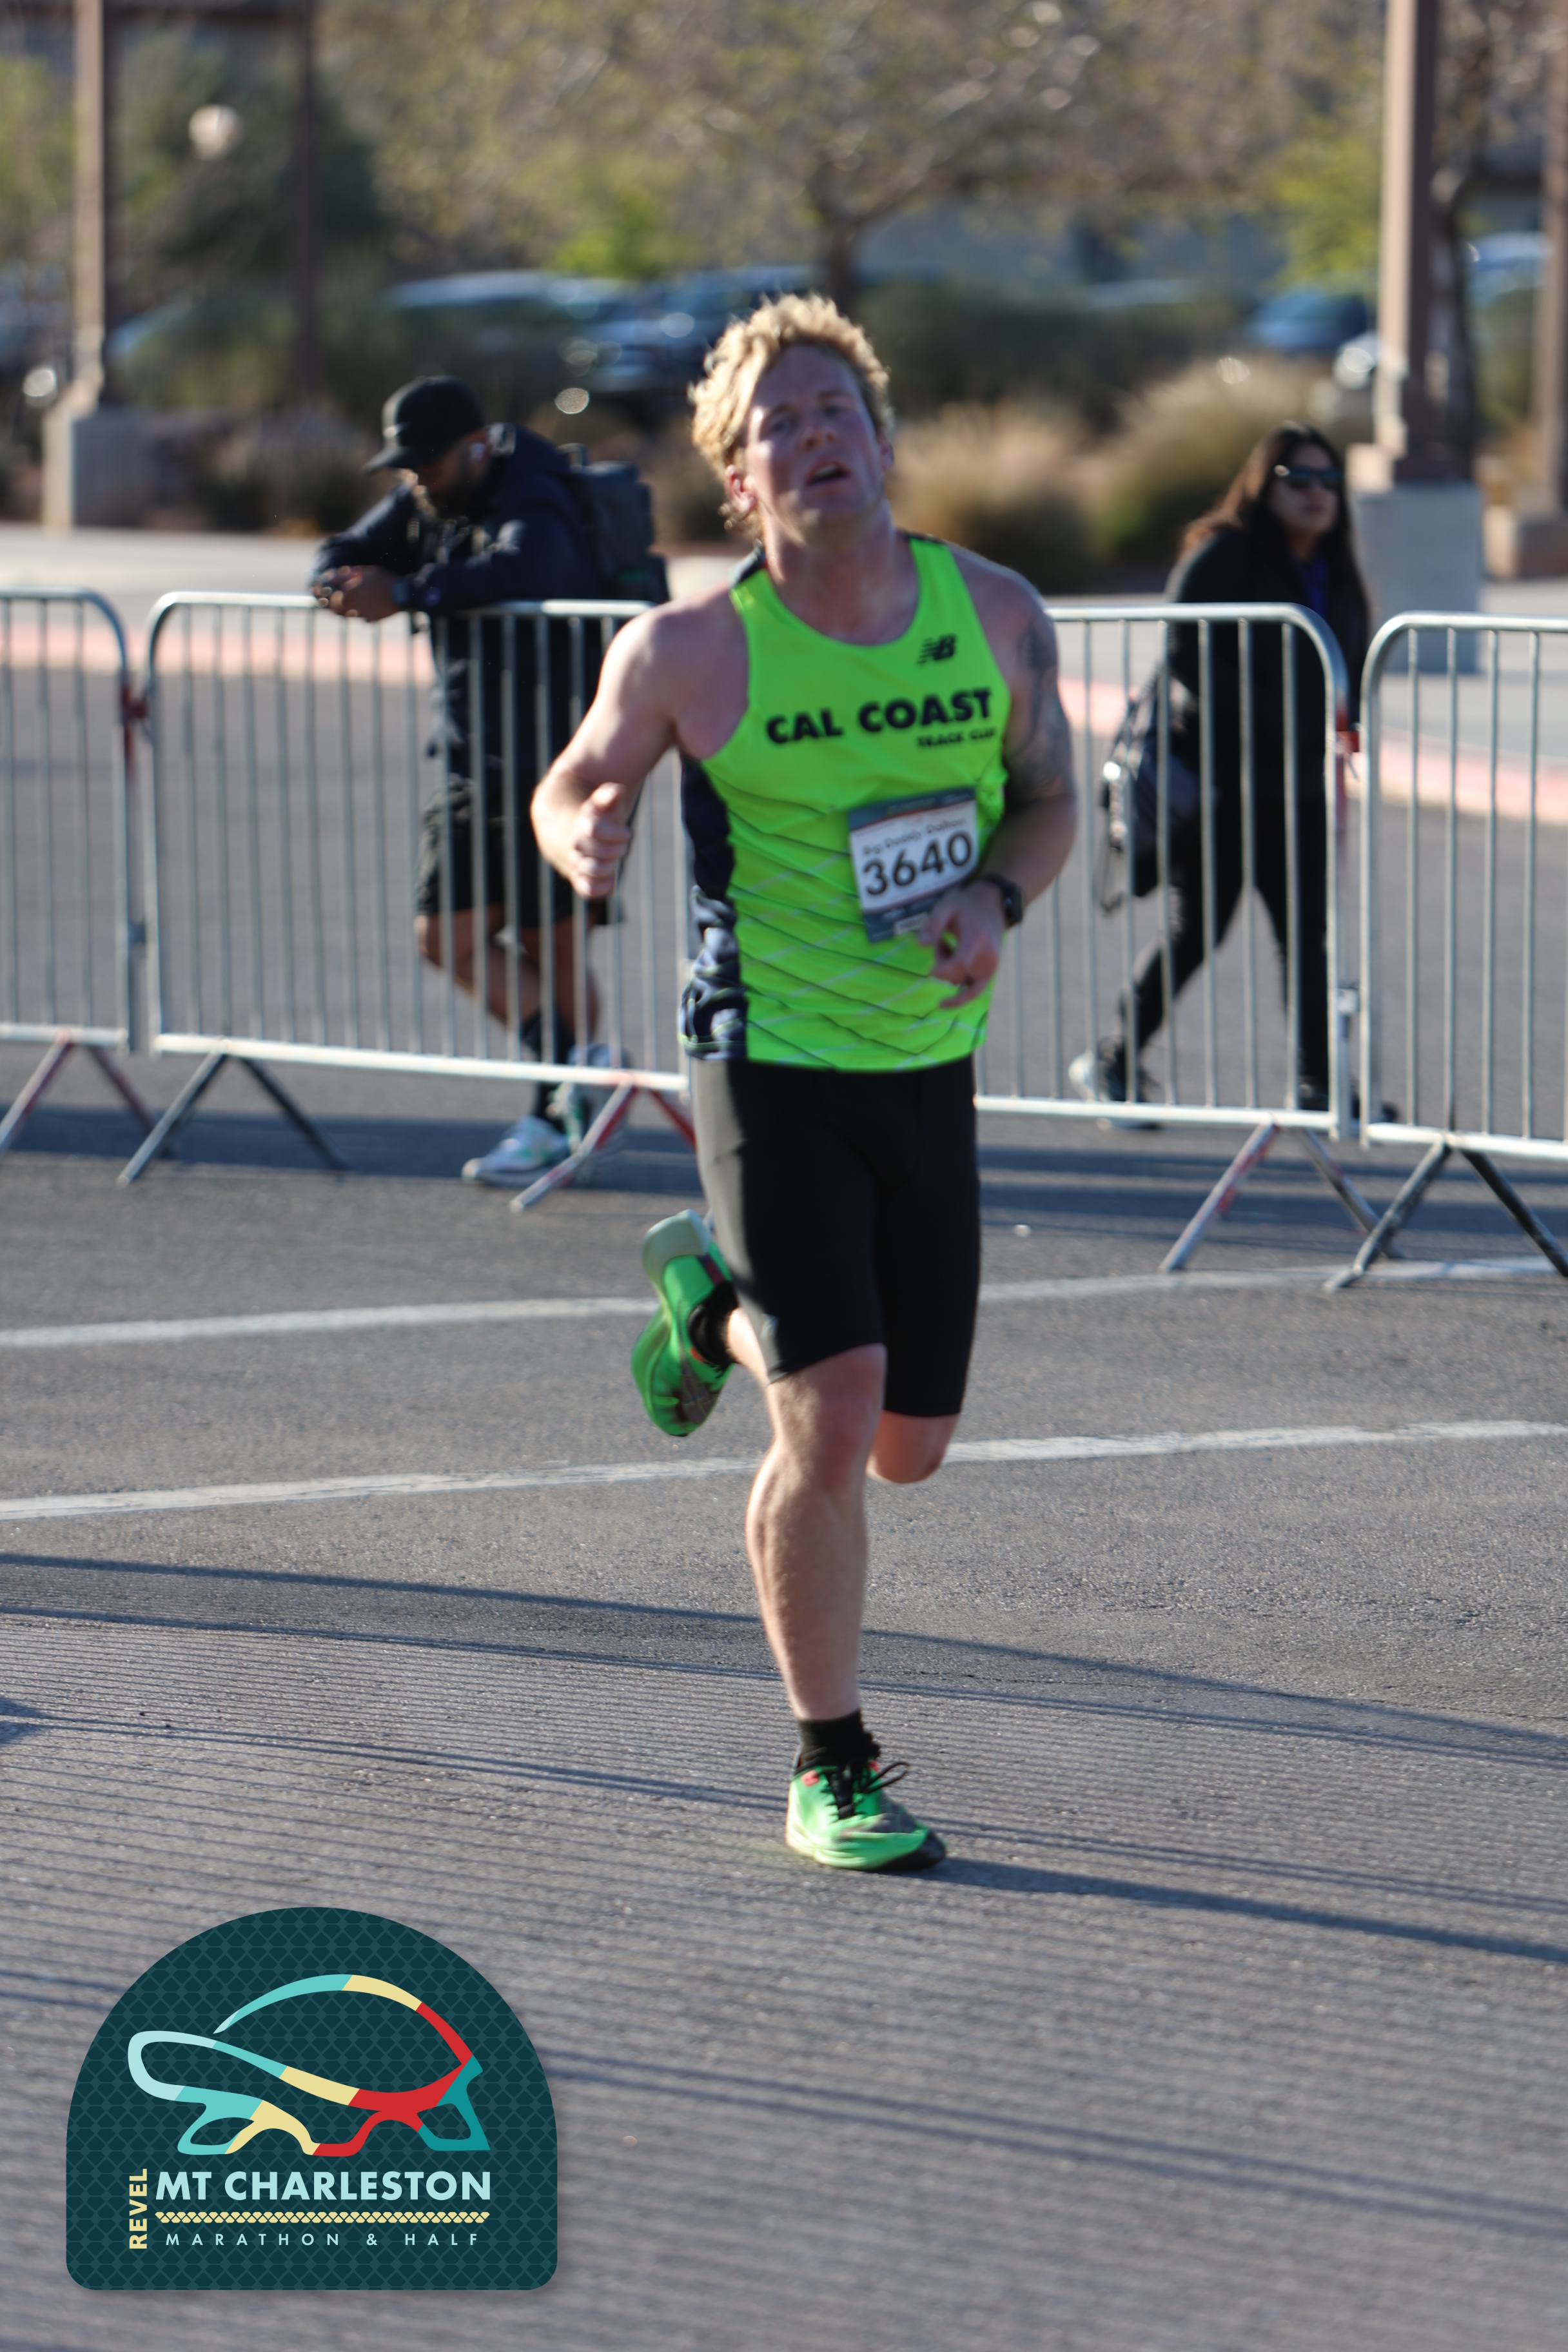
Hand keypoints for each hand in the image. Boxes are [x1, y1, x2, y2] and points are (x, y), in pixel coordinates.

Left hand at [313, 565, 398, 622]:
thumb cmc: (385, 580)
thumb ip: (352, 573)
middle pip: (337, 608)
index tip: (325, 597)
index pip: (332, 596)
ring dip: (348, 611)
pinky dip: (363, 615)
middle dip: (335, 607)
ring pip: (348, 614)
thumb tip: (340, 572)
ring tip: (353, 607)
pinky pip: (362, 618)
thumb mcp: (368, 572)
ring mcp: (361, 612)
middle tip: (334, 605)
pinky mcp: (369, 619)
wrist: (402, 594)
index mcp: (350, 590)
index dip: (328, 597)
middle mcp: (353, 603)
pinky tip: (370, 609)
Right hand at [567, 781, 632, 899]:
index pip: (594, 830)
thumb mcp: (603, 802)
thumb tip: (618, 790)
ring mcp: (576, 862)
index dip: (615, 833)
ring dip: (610, 867)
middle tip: (623, 845)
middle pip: (597, 852)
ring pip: (592, 870)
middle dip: (617, 849)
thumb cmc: (598, 816)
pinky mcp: (579, 878)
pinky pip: (588, 890)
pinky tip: (611, 877)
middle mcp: (576, 844)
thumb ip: (609, 795)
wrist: (574, 831)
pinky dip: (603, 886)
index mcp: (583, 823)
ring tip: (615, 860)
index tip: (628, 833)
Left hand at [919, 879, 1004, 1007]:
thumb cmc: (966, 906)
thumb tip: (920, 945)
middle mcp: (988, 957)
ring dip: (949, 971)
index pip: (959, 966)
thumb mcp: (946, 907)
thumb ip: (933, 924)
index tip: (929, 969)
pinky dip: (960, 998)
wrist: (993, 905)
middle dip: (942, 963)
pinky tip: (942, 1004)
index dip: (941, 970)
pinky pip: (974, 992)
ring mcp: (991, 967)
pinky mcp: (990, 973)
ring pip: (961, 982)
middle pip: (956, 975)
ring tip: (950, 948)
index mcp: (977, 940)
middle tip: (942, 941)